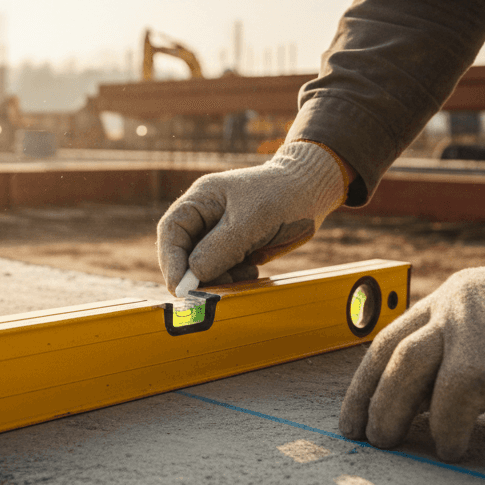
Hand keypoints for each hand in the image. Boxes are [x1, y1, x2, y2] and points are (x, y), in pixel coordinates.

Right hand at [156, 141, 350, 291]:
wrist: (314, 192)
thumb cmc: (282, 195)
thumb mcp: (249, 220)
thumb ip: (220, 248)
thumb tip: (193, 275)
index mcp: (201, 200)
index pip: (172, 231)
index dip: (171, 261)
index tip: (179, 287)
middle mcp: (206, 218)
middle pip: (185, 253)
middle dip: (196, 275)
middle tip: (211, 292)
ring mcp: (221, 235)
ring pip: (206, 267)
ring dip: (220, 278)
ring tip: (245, 273)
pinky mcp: (238, 250)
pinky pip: (226, 271)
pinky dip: (235, 278)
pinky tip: (254, 270)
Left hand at [339, 251, 484, 460]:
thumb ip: (461, 356)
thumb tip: (419, 405)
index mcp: (452, 298)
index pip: (391, 339)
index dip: (366, 381)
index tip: (353, 414)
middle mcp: (454, 305)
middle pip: (391, 354)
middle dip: (369, 399)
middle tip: (363, 437)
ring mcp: (472, 325)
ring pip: (408, 370)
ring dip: (392, 412)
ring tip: (389, 445)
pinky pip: (453, 400)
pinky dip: (446, 429)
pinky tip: (450, 450)